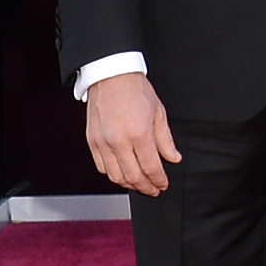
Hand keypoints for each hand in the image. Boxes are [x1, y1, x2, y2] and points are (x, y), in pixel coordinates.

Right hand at [86, 73, 181, 194]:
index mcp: (139, 133)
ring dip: (129, 184)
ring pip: (116, 176)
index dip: (159, 181)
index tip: (163, 184)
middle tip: (153, 190)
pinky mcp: (92, 141)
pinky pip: (102, 167)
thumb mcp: (158, 113)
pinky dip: (113, 175)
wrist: (111, 76)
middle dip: (146, 188)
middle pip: (133, 177)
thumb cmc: (135, 90)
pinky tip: (122, 173)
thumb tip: (173, 158)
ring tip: (139, 184)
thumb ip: (166, 140)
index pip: (151, 168)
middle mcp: (119, 141)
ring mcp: (103, 142)